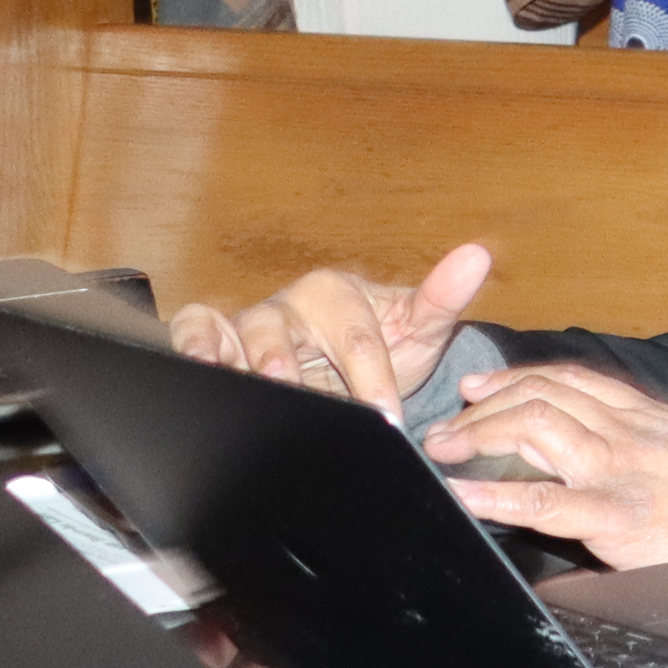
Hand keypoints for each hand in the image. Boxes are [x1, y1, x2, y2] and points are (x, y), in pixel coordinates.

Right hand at [172, 241, 497, 414]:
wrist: (357, 369)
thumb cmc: (387, 345)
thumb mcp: (420, 329)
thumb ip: (445, 299)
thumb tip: (477, 255)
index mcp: (340, 294)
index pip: (356, 339)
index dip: (372, 377)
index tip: (387, 413)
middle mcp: (291, 303)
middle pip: (284, 333)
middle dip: (291, 367)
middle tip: (303, 393)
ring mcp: (250, 320)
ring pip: (235, 332)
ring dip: (239, 359)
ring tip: (254, 382)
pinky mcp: (216, 337)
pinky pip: (194, 330)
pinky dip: (191, 343)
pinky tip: (198, 366)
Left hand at [423, 360, 667, 593]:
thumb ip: (663, 460)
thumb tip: (627, 476)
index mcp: (659, 419)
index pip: (578, 379)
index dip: (521, 377)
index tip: (484, 387)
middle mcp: (639, 433)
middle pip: (545, 394)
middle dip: (485, 404)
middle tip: (449, 423)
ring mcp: (630, 471)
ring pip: (536, 427)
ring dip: (478, 435)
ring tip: (444, 450)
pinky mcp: (625, 517)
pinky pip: (547, 501)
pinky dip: (496, 494)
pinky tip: (465, 494)